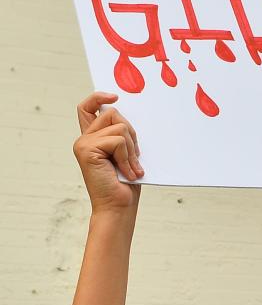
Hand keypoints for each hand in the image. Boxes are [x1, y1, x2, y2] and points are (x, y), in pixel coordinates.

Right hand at [74, 93, 142, 215]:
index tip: (115, 97)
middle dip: (131, 134)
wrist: (118, 207)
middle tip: (135, 159)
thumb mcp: (126, 155)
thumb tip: (126, 116)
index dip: (99, 97)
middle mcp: (84, 139)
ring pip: (119, 127)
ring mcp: (83, 143)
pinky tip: (127, 173)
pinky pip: (118, 141)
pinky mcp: (87, 149)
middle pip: (113, 114)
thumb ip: (122, 136)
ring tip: (131, 169)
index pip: (87, 108)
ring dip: (131, 149)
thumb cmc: (125, 184)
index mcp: (93, 139)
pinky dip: (128, 157)